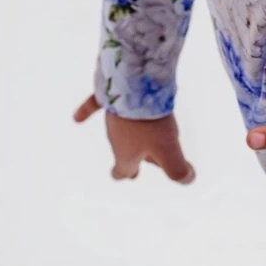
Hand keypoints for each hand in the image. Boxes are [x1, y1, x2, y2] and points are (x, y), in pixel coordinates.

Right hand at [72, 94, 196, 184]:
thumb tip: (188, 179)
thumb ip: (177, 169)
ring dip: (125, 132)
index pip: (123, 171)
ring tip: (137, 132)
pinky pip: (95, 105)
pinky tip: (77, 118)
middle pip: (123, 150)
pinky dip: (87, 112)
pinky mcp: (106, 97)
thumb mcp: (169, 149)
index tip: (133, 176)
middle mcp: (114, 138)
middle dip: (131, 155)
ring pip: (117, 128)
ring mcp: (109, 117)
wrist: (131, 86)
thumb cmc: (148, 123)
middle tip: (137, 161)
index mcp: (125, 155)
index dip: (129, 173)